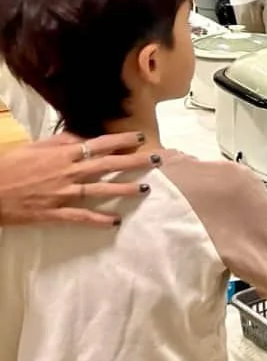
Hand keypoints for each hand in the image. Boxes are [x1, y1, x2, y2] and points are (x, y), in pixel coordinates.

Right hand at [0, 132, 158, 226]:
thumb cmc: (8, 167)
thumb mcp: (33, 147)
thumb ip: (59, 142)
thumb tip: (81, 138)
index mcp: (62, 154)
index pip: (99, 144)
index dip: (121, 141)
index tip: (140, 139)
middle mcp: (67, 172)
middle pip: (107, 165)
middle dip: (134, 162)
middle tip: (157, 160)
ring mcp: (62, 193)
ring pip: (100, 189)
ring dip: (124, 189)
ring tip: (145, 189)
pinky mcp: (54, 213)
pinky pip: (80, 217)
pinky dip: (98, 220)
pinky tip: (115, 222)